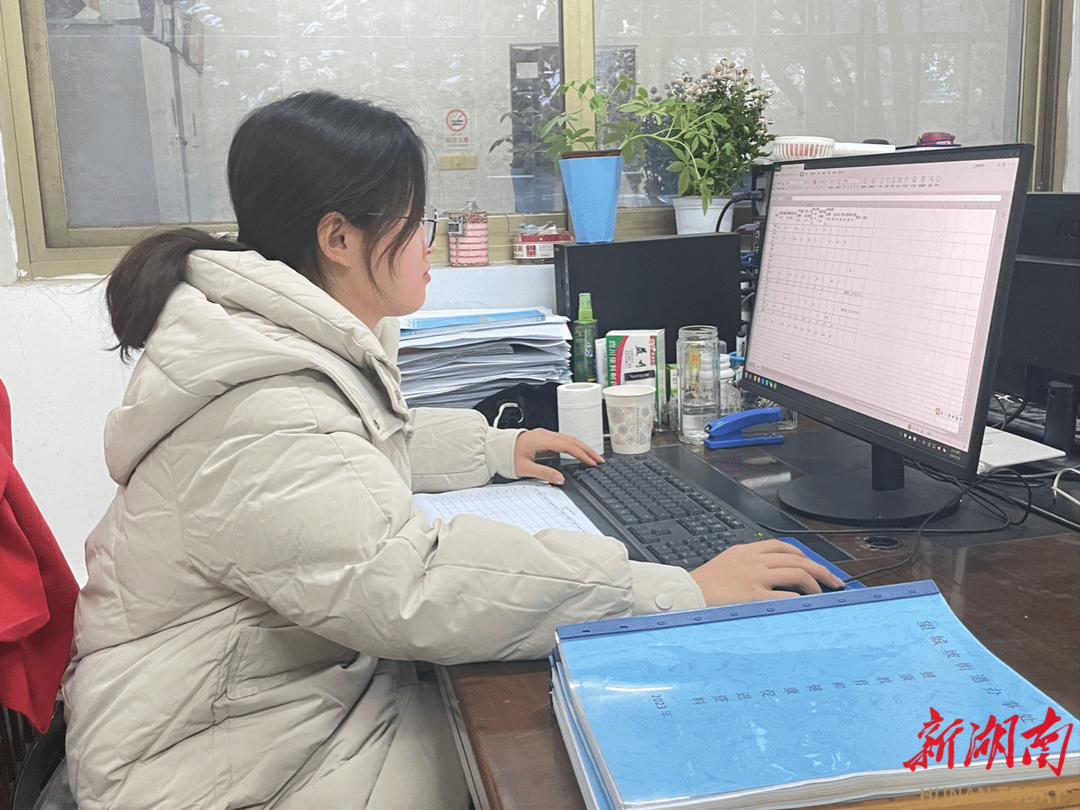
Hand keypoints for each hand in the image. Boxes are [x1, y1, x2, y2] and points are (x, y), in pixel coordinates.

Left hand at [513, 428, 603, 484]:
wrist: (496, 448)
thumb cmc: (507, 455)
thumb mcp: (524, 468)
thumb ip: (543, 473)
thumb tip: (560, 479)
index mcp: (541, 440)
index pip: (567, 446)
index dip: (581, 454)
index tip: (591, 462)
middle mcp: (545, 434)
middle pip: (572, 440)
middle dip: (587, 450)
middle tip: (599, 460)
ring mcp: (545, 435)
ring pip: (569, 439)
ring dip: (582, 447)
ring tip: (593, 457)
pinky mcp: (545, 438)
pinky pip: (564, 440)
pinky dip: (574, 446)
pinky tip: (580, 452)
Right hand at [689, 539, 845, 605]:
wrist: (686, 594)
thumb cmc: (703, 585)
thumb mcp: (726, 564)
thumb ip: (746, 564)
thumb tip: (768, 575)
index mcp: (746, 551)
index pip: (782, 546)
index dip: (803, 555)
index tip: (812, 565)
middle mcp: (753, 561)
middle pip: (797, 559)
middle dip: (820, 570)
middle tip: (833, 580)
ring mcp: (755, 577)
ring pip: (797, 573)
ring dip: (815, 584)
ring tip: (821, 593)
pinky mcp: (754, 596)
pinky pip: (786, 596)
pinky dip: (800, 600)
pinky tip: (805, 606)